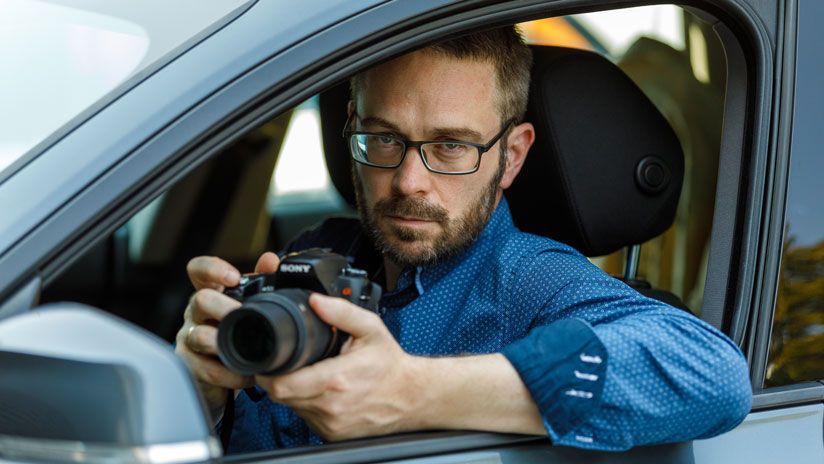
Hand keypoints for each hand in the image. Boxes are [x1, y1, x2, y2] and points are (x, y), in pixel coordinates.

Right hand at [175, 252, 279, 416]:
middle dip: (224, 308)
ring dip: (227, 344)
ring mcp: (189, 339)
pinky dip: (230, 374)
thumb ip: (262, 281)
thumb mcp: (251, 305)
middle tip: (244, 315)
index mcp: (211, 293)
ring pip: (200, 336)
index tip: (233, 277)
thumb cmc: (238, 332)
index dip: (212, 269)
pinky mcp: (190, 366)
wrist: (225, 375)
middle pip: (200, 300)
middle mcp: (196, 313)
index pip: (199, 270)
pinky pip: (207, 369)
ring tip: (250, 351)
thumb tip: (271, 260)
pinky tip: (247, 375)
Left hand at [255, 293, 424, 440]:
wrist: (411, 396)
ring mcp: (331, 423)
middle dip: (279, 378)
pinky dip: (306, 404)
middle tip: (290, 363)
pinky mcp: (332, 434)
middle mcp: (331, 406)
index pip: (281, 384)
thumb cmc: (390, 364)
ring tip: (310, 375)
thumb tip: (315, 301)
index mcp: (336, 379)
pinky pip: (306, 417)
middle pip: (281, 396)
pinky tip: (321, 391)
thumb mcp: (370, 328)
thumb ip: (340, 312)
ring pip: (292, 407)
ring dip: (293, 391)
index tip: (272, 360)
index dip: (269, 372)